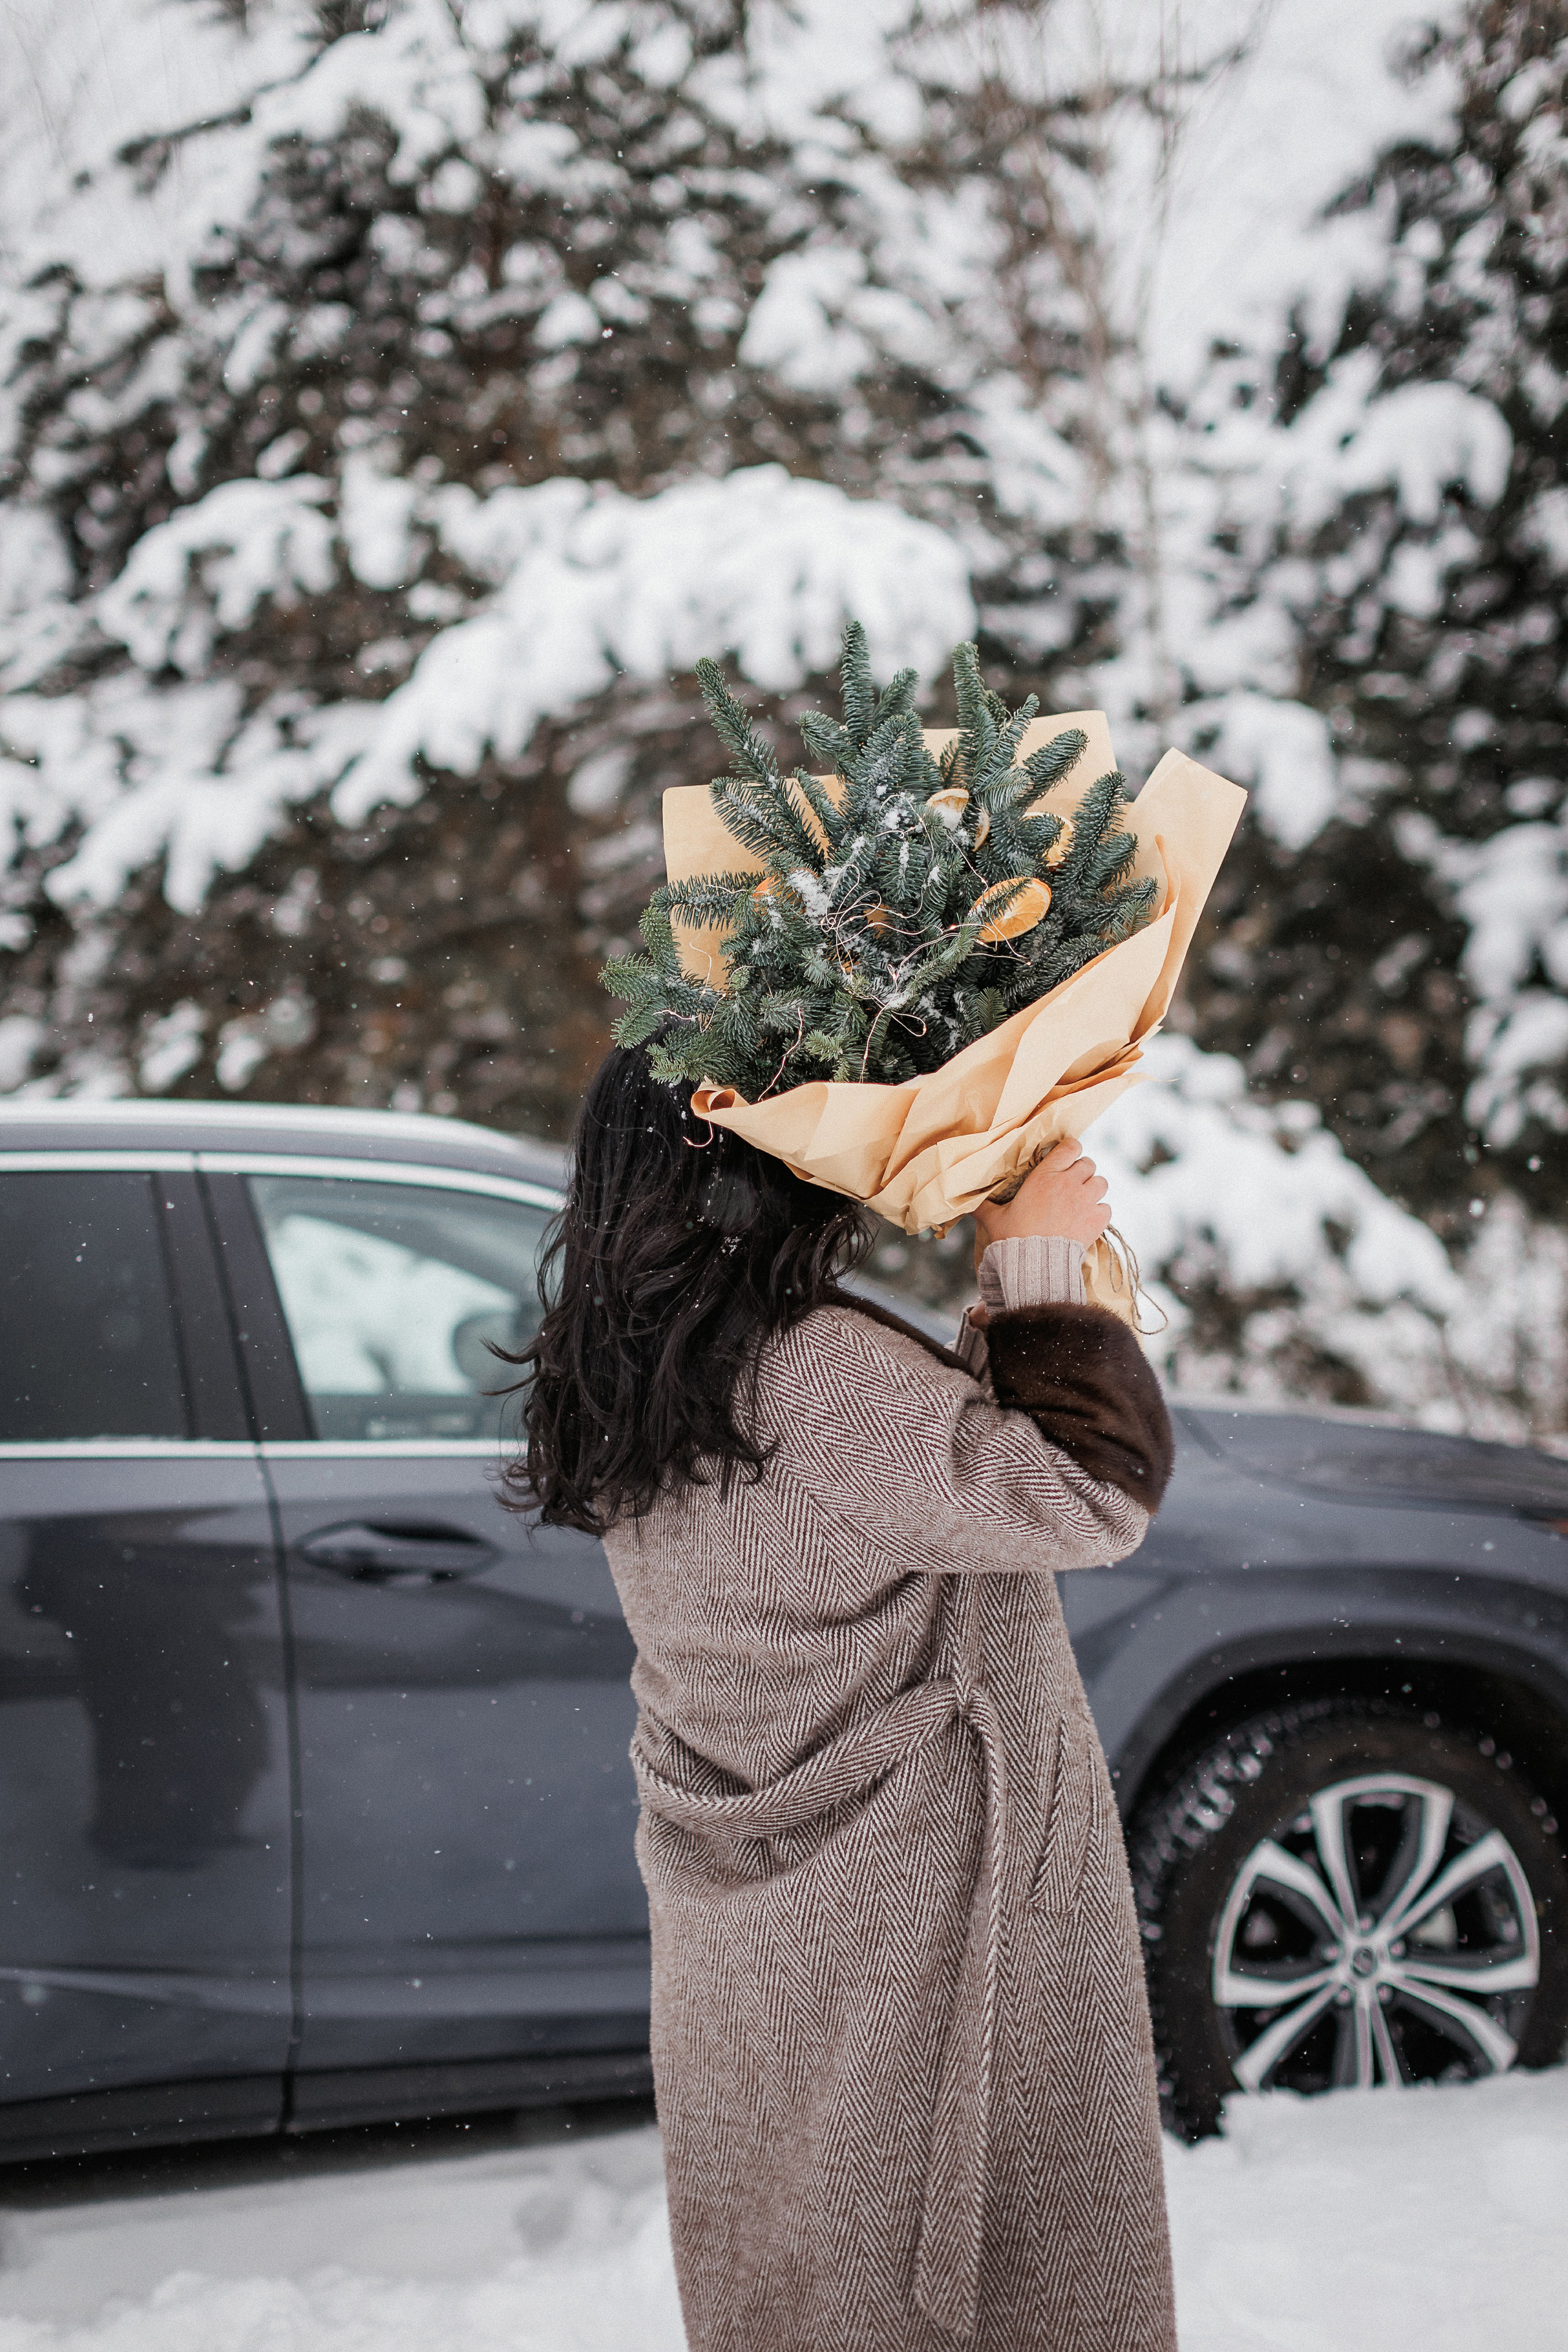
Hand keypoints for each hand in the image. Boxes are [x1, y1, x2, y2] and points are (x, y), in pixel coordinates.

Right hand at [974, 1138, 1110, 1251]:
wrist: (1035, 1265)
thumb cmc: (1013, 1238)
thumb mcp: (994, 1218)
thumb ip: (983, 1205)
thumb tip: (965, 1200)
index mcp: (1045, 1176)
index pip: (1071, 1147)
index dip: (1071, 1150)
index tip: (1066, 1158)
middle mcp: (1068, 1184)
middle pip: (1088, 1164)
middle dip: (1082, 1172)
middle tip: (1071, 1184)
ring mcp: (1085, 1201)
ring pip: (1101, 1183)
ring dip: (1093, 1190)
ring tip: (1082, 1201)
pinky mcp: (1096, 1220)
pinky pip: (1106, 1207)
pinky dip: (1099, 1212)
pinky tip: (1087, 1219)